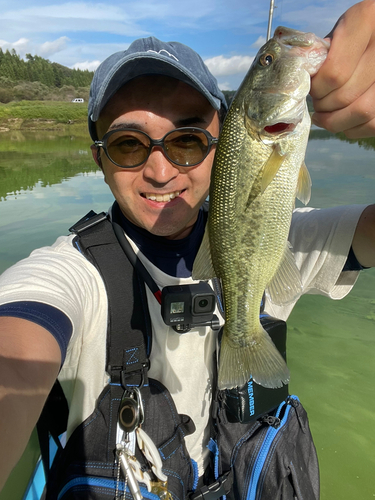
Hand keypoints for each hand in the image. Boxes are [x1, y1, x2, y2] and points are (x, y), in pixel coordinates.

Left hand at [310, 0, 374, 137]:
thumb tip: (296, 81)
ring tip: (324, 116)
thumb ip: (319, 55)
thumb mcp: (337, 33)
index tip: (311, 88)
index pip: (334, 73)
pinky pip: (372, 123)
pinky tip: (343, 121)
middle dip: (323, 106)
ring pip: (361, 112)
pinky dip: (353, 129)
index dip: (317, 89)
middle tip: (317, 103)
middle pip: (344, 96)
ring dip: (336, 121)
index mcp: (364, 22)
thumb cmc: (354, 34)